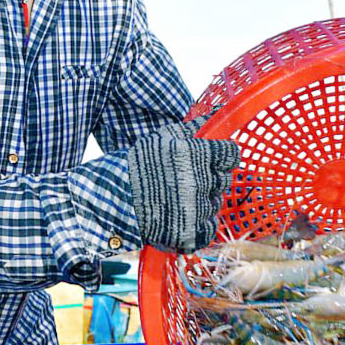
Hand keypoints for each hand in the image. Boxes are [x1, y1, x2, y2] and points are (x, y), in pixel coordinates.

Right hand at [127, 122, 239, 252]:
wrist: (114, 199)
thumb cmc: (139, 163)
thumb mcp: (163, 137)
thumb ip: (194, 126)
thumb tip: (217, 112)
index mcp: (194, 155)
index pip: (230, 155)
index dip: (224, 156)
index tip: (216, 158)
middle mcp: (198, 182)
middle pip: (224, 179)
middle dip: (211, 177)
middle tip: (189, 178)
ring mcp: (195, 209)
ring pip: (215, 202)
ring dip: (204, 199)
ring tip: (180, 196)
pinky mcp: (190, 232)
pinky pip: (210, 226)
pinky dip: (202, 223)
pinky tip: (186, 215)